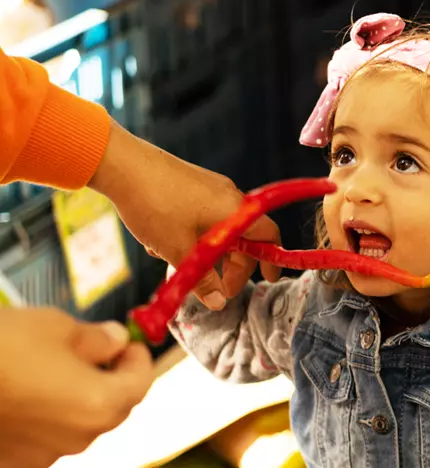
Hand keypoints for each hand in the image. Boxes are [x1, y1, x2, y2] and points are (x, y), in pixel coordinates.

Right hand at [0, 308, 152, 467]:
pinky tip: (19, 395)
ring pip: (75, 426)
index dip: (138, 359)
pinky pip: (38, 439)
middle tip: (98, 354)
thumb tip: (117, 340)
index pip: (141, 382)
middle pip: (112, 409)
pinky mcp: (10, 464)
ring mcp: (43, 457)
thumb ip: (96, 337)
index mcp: (101, 405)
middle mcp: (79, 439)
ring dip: (74, 401)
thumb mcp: (55, 326)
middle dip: (110, 380)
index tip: (131, 343)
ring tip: (51, 371)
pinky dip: (39, 419)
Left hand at [90, 124, 280, 310]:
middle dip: (233, 265)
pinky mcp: (192, 182)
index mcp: (236, 211)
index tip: (267, 280)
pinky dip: (194, 234)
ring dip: (208, 252)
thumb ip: (203, 279)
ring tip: (180, 266)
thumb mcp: (178, 250)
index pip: (269, 236)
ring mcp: (211, 186)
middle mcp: (230, 196)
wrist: (121, 163)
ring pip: (221, 227)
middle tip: (217, 288)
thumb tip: (219, 303)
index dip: (270, 260)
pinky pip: (204, 214)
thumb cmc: (154, 206)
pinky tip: (163, 244)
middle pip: (245, 236)